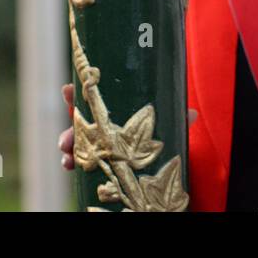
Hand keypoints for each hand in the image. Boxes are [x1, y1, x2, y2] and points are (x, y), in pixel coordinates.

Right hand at [60, 83, 198, 170]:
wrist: (163, 157)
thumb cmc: (161, 130)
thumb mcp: (168, 122)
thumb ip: (178, 117)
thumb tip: (192, 114)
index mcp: (115, 109)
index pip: (92, 97)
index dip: (77, 93)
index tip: (67, 89)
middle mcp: (103, 125)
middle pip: (79, 123)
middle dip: (69, 129)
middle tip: (66, 139)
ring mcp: (99, 143)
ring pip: (76, 144)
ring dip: (69, 150)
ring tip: (68, 159)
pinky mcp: (99, 161)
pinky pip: (82, 161)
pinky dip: (73, 163)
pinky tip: (71, 168)